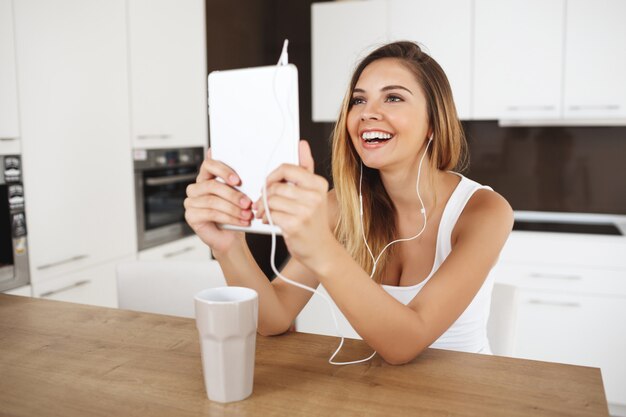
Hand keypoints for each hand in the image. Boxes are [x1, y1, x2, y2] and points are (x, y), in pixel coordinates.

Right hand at [184, 149, 252, 256]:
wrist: (230, 237)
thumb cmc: (234, 213)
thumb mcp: (238, 196)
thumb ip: (238, 185)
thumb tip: (248, 178)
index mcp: (206, 177)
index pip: (209, 164)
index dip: (223, 170)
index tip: (238, 180)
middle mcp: (196, 188)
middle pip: (212, 185)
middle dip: (232, 194)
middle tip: (247, 202)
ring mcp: (191, 202)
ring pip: (212, 201)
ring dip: (233, 208)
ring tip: (247, 214)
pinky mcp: (191, 216)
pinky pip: (211, 214)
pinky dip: (229, 218)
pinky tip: (241, 222)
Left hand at [254, 141, 332, 266]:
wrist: (320, 249)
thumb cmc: (313, 221)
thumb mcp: (313, 192)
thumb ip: (306, 167)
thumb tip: (302, 144)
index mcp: (318, 183)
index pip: (287, 169)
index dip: (273, 176)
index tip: (269, 184)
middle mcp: (314, 196)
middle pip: (276, 187)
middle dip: (265, 195)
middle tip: (263, 202)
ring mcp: (306, 211)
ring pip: (271, 200)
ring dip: (262, 207)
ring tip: (264, 212)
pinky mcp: (295, 225)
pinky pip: (271, 214)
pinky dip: (265, 217)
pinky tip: (268, 221)